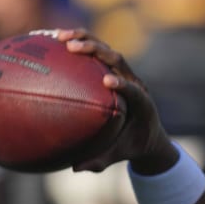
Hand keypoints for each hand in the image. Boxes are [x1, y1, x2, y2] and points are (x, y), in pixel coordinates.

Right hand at [56, 28, 173, 172]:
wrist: (148, 134)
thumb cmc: (132, 146)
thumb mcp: (119, 155)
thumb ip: (101, 161)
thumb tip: (76, 167)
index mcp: (142, 104)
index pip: (134, 90)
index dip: (123, 84)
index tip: (107, 81)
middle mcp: (134, 84)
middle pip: (119, 61)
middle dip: (98, 52)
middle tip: (73, 48)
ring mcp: (125, 74)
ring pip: (108, 51)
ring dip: (87, 41)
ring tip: (61, 36)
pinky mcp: (115, 70)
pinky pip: (98, 54)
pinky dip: (82, 44)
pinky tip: (55, 39)